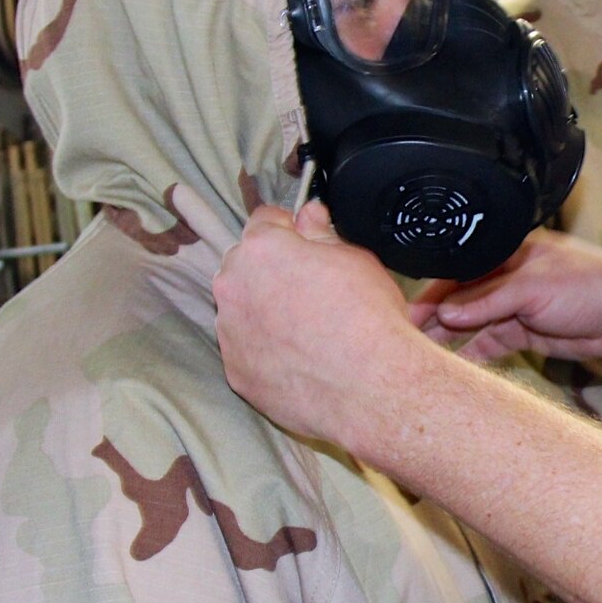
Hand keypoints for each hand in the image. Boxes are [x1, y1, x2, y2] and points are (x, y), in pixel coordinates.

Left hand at [215, 202, 423, 450]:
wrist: (371, 387)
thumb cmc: (368, 319)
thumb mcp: (356, 259)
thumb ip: (321, 233)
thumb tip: (309, 214)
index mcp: (262, 249)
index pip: (264, 221)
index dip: (291, 229)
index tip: (307, 242)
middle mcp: (233, 287)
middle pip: (245, 266)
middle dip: (271, 272)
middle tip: (313, 291)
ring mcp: (230, 333)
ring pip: (243, 311)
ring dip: (265, 313)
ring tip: (309, 332)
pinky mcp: (237, 372)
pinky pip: (247, 352)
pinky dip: (267, 352)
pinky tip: (302, 360)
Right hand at [410, 231, 601, 363]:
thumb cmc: (591, 284)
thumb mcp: (532, 288)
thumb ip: (487, 300)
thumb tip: (447, 312)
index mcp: (508, 252)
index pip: (459, 271)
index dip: (433, 293)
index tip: (408, 314)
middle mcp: (509, 277)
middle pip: (462, 299)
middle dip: (435, 317)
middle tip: (406, 339)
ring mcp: (518, 306)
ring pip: (474, 323)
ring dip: (450, 338)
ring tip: (421, 355)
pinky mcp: (528, 332)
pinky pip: (493, 343)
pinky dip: (475, 354)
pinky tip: (455, 366)